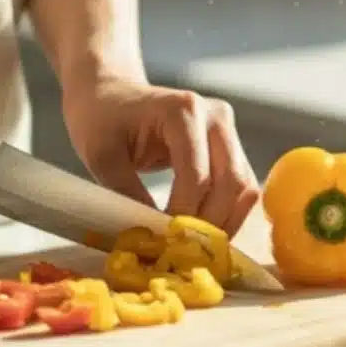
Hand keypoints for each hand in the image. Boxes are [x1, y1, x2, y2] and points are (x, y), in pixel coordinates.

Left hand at [62, 75, 260, 235]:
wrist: (110, 92)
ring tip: (194, 249)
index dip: (184, 216)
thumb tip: (151, 236)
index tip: (164, 246)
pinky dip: (227, 214)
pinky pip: (240, 186)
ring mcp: (227, 130)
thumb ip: (126, 193)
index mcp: (184, 111)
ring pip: (244, 187)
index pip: (198, 175)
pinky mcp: (230, 145)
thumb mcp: (101, 155)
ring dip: (224, 222)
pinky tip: (203, 234)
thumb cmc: (101, 118)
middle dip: (209, 224)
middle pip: (231, 182)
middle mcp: (216, 116)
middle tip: (182, 254)